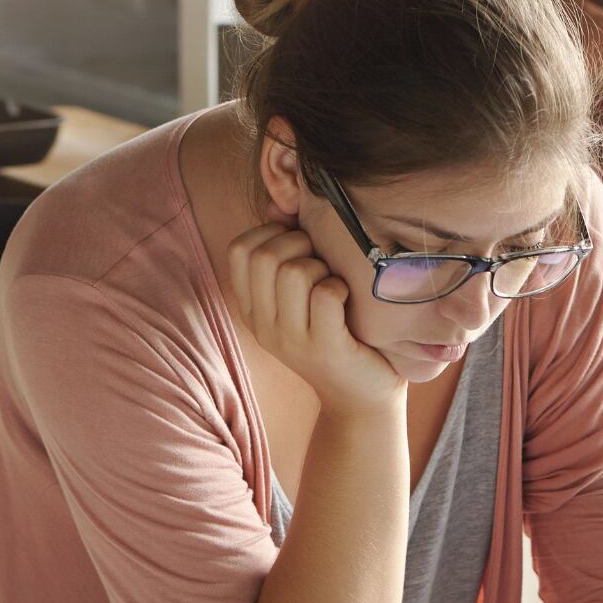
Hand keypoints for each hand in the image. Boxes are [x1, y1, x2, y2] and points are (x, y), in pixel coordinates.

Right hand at [227, 223, 402, 417]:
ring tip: (333, 285)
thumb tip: (278, 205)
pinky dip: (341, 287)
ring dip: (322, 267)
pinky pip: (325, 295)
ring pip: (293, 272)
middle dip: (300, 245)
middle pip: (265, 254)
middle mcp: (264, 325)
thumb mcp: (302, 297)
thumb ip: (286, 254)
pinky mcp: (325, 349)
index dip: (272, 233)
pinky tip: (347, 301)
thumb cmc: (338, 332)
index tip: (299, 248)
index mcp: (253, 308)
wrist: (362, 398)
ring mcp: (291, 340)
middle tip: (321, 265)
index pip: (240, 248)